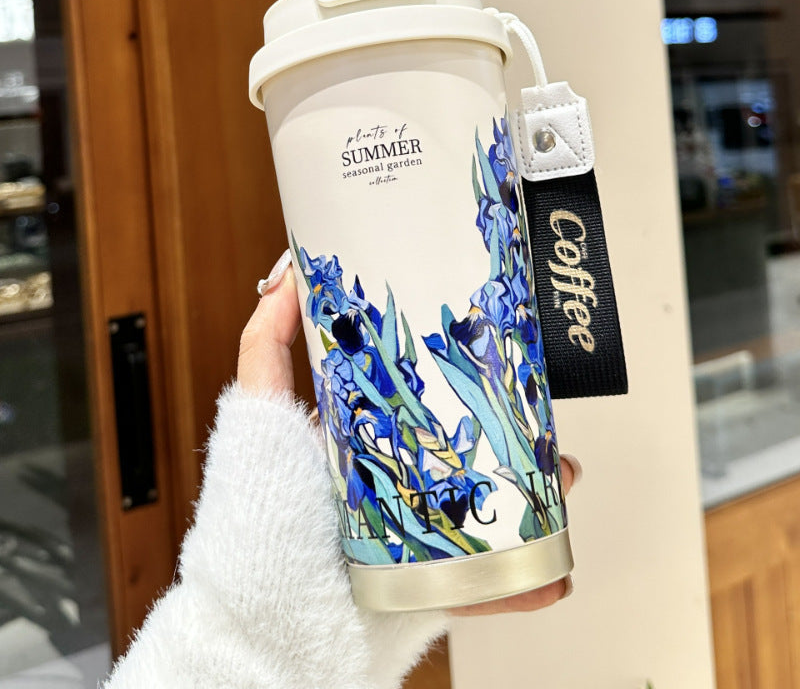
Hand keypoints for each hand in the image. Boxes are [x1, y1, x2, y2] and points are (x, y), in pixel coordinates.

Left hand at [238, 251, 577, 615]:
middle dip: (514, 434)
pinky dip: (526, 581)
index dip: (458, 377)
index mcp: (365, 442)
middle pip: (468, 448)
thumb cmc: (261, 517)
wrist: (273, 618)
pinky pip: (492, 581)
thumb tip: (283, 279)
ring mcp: (423, 534)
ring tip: (561, 478)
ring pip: (494, 507)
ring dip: (537, 497)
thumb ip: (264, 348)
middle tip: (542, 421)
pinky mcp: (438, 583)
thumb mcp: (260, 416)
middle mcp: (398, 484)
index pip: (421, 398)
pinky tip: (552, 574)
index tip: (491, 354)